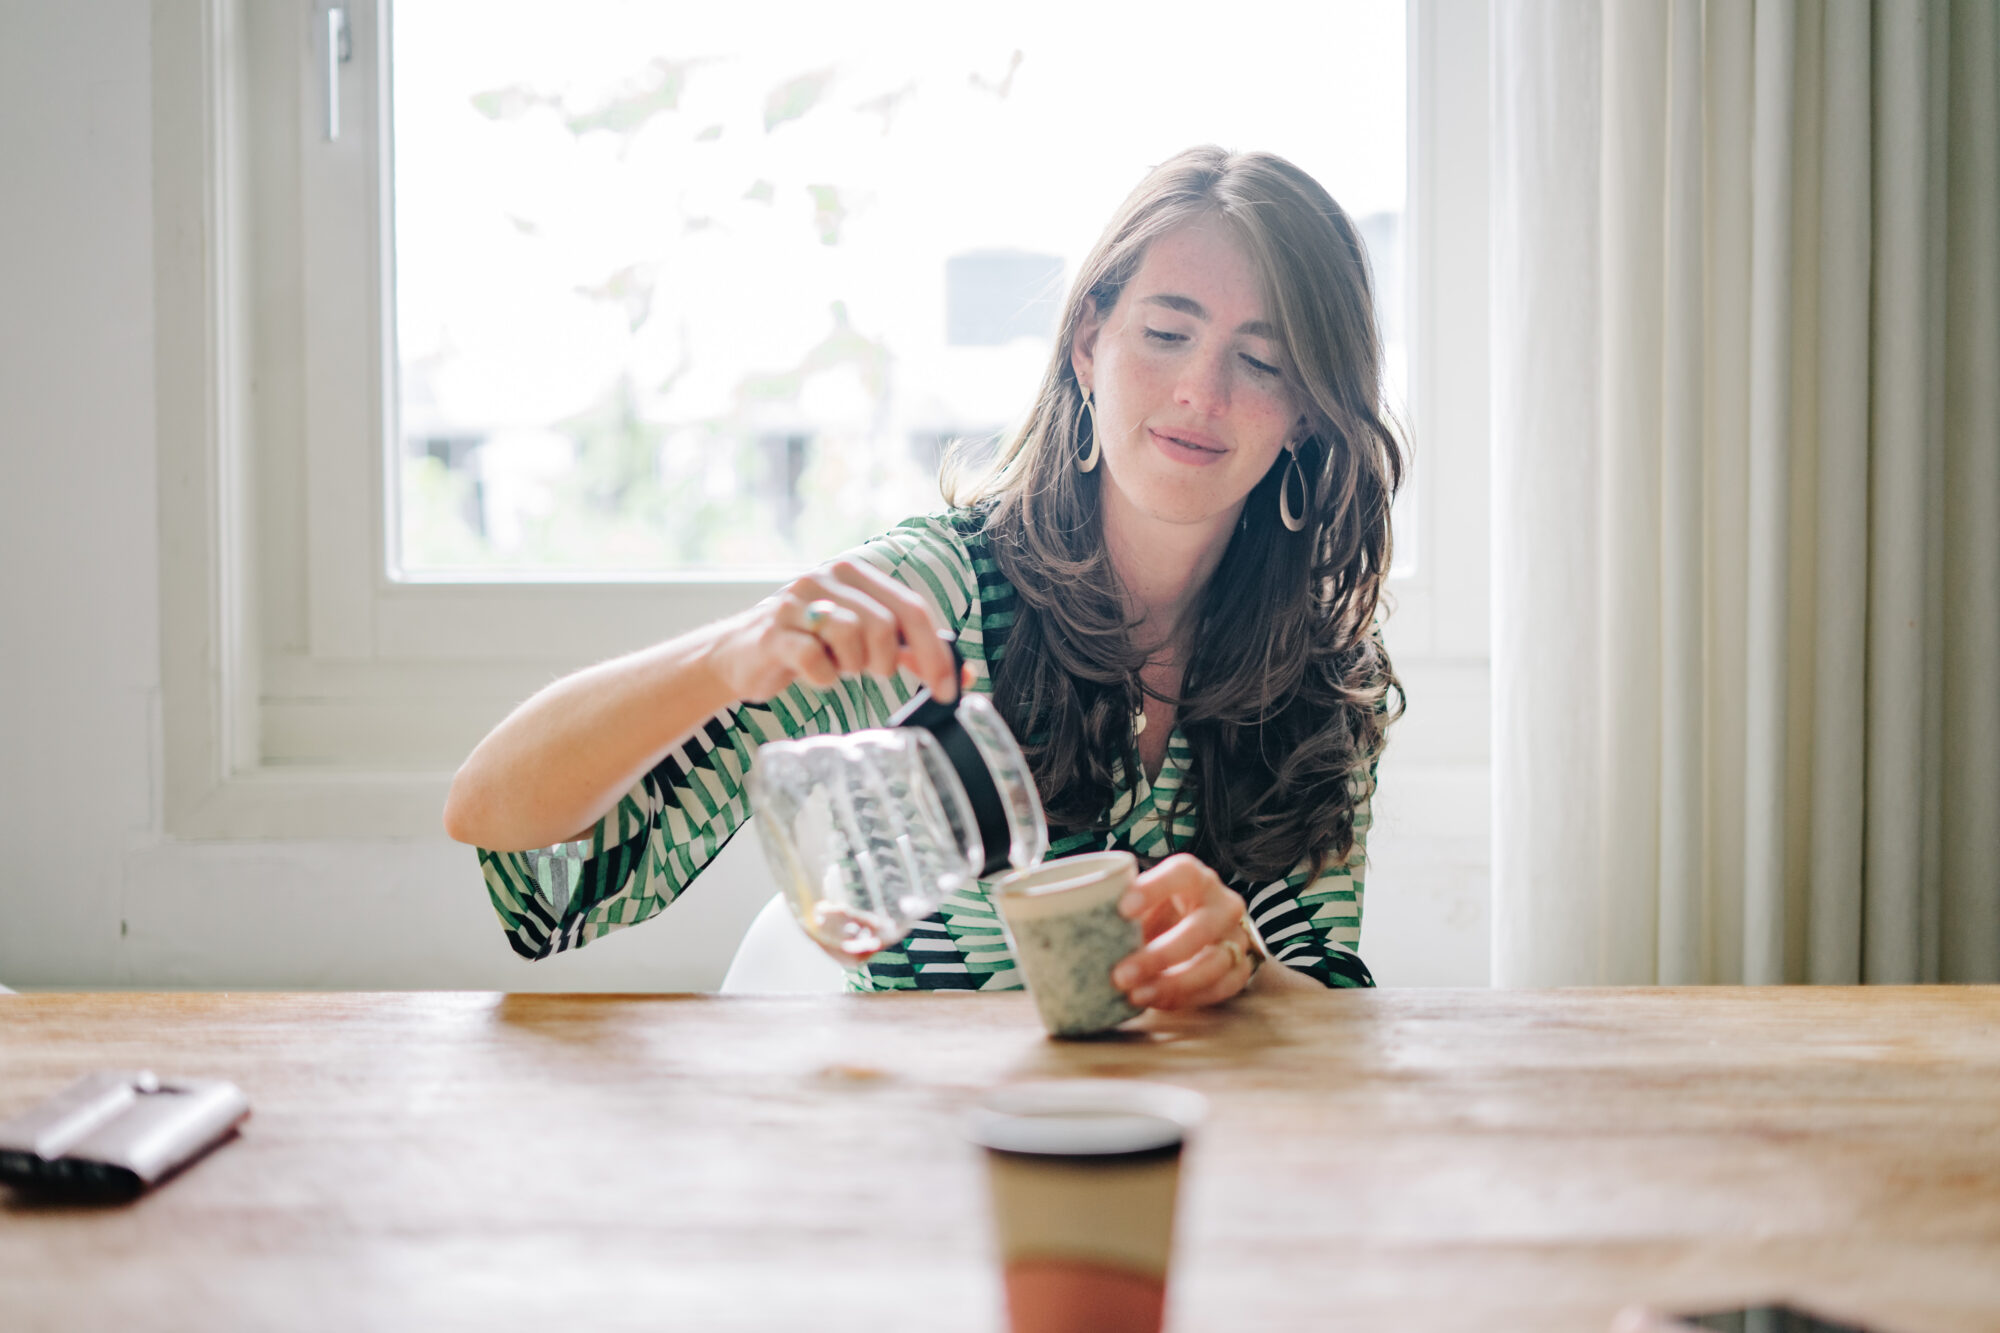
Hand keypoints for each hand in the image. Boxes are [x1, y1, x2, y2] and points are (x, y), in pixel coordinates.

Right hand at [702, 558, 958, 705]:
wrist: (741, 655)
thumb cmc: (810, 646)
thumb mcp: (863, 642)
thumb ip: (909, 652)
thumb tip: (962, 676)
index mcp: (855, 574)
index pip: (912, 608)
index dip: (935, 652)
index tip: (946, 689)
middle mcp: (826, 577)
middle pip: (885, 624)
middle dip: (887, 662)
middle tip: (874, 674)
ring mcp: (796, 602)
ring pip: (852, 638)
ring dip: (851, 667)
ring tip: (836, 665)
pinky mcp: (772, 632)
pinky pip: (815, 661)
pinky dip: (823, 678)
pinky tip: (813, 673)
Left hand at [1109, 854, 1256, 1010]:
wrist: (1203, 927)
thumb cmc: (1160, 911)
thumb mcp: (1143, 900)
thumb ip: (1117, 907)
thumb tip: (1066, 923)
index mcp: (1195, 877)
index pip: (1182, 873)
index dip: (1155, 888)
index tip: (1122, 908)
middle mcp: (1222, 903)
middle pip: (1199, 928)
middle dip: (1159, 956)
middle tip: (1120, 975)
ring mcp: (1235, 937)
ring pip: (1214, 963)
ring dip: (1173, 984)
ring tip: (1135, 996)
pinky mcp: (1240, 968)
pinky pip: (1220, 988)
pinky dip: (1186, 998)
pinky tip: (1156, 1002)